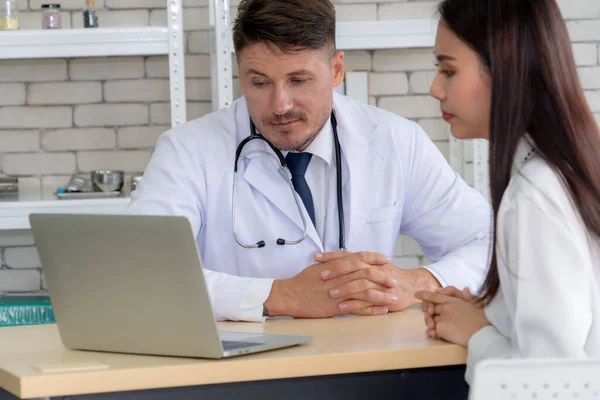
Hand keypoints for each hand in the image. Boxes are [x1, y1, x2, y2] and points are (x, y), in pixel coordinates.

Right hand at [264, 252, 397, 317]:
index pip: (360, 258)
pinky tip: (383, 310)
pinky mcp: (337, 307)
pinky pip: (359, 308)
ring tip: (394, 297)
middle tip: (394, 280)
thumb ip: (334, 262)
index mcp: (336, 265)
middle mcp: (340, 277)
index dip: (374, 258)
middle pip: (367, 274)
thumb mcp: (319, 266)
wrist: (290, 295)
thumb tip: (347, 258)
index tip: (386, 259)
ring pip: (366, 291)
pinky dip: (373, 309)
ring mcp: (339, 292)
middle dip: (383, 276)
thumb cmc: (303, 280)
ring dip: (383, 294)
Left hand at [316, 251, 440, 312]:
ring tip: (330, 293)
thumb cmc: (388, 276)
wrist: (412, 286)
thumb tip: (333, 261)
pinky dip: (354, 304)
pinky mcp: (383, 299)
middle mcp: (374, 270)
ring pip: (360, 284)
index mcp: (369, 261)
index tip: (316, 258)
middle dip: (337, 270)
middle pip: (354, 266)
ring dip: (345, 288)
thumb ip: (356, 263)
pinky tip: (341, 307)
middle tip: (322, 275)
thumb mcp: (373, 266)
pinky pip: (367, 302)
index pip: (348, 255)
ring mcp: (379, 285)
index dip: (332, 256)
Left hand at [415, 290, 489, 346]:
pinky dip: (432, 333)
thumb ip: (467, 298)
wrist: (483, 334)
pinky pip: (433, 330)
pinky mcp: (442, 328)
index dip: (424, 294)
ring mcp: (443, 317)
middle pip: (431, 309)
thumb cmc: (482, 321)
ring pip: (431, 320)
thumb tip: (465, 288)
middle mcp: (446, 307)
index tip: (416, 294)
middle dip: (428, 313)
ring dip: (430, 324)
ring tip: (432, 328)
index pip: (435, 296)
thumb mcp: (476, 306)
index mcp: (454, 300)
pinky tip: (432, 335)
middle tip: (429, 319)